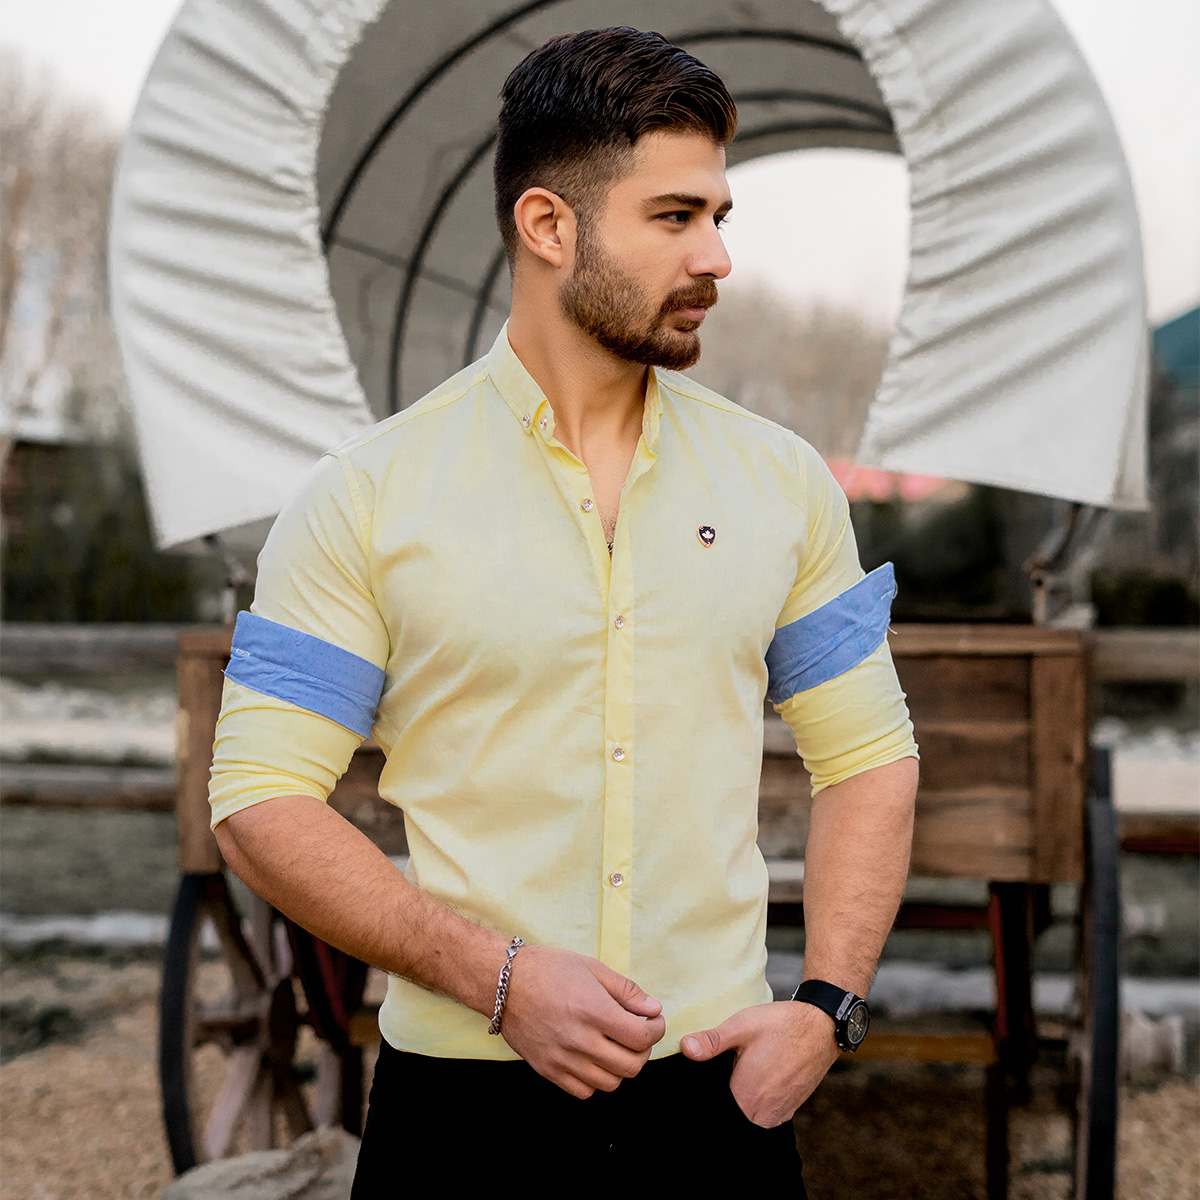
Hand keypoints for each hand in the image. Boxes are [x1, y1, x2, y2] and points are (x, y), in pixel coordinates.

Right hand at [500, 945, 665, 1098]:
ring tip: (615, 1046)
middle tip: (638, 1034)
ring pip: (610, 1083)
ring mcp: (562, 1059)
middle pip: (631, 1066)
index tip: (653, 1021)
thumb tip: (654, 1009)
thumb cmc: (549, 969)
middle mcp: (579, 1039)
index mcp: (593, 1010)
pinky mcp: (548, 1070)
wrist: (504, 982)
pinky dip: (595, 1080)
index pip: (641, 1037)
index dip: (656, 1030)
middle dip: (643, 1050)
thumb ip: (626, 990)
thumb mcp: (592, 968)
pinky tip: (593, 1058)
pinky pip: (584, 1092)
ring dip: (620, 1067)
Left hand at [681, 1001, 839, 1126]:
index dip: (706, 1102)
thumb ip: (712, 1041)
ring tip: (737, 1078)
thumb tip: (685, 1048)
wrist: (821, 1028)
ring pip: (748, 1119)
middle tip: (722, 1076)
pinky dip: (755, 1105)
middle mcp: (762, 1114)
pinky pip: (764, 1116)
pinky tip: (753, 1081)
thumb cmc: (781, 1025)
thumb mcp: (742, 1026)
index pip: (717, 1112)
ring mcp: (778, 1114)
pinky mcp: (789, 1110)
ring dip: (739, 1106)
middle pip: (732, 1118)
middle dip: (722, 1105)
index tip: (702, 1088)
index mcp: (745, 1097)